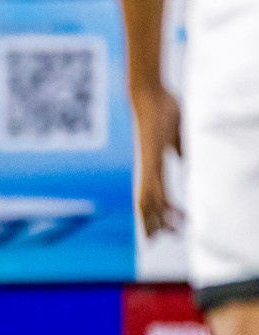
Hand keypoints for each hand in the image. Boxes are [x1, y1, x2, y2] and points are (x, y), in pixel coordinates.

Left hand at [134, 84, 182, 236]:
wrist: (150, 94)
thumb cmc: (165, 110)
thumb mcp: (177, 136)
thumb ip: (181, 151)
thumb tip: (188, 163)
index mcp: (156, 165)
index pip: (160, 195)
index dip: (166, 212)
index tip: (177, 226)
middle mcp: (148, 169)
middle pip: (150, 204)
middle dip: (155, 223)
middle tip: (162, 240)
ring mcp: (146, 165)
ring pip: (146, 200)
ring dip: (153, 220)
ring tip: (158, 237)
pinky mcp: (147, 159)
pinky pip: (147, 185)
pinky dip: (150, 202)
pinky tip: (150, 215)